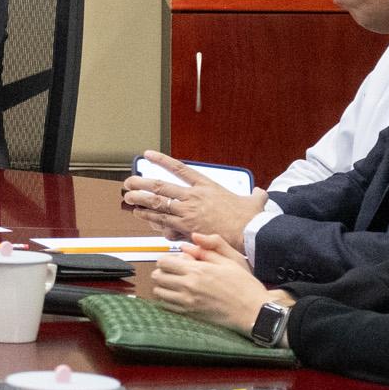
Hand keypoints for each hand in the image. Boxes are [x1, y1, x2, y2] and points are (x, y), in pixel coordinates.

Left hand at [120, 152, 262, 244]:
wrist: (249, 235)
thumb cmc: (250, 220)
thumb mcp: (254, 202)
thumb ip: (254, 195)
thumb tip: (260, 193)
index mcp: (207, 186)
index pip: (179, 169)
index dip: (161, 160)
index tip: (148, 155)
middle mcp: (193, 197)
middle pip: (160, 186)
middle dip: (141, 183)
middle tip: (129, 182)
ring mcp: (187, 212)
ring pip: (157, 204)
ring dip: (140, 201)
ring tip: (129, 198)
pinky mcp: (186, 228)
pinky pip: (163, 222)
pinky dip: (151, 219)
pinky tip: (141, 216)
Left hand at [147, 240, 273, 333]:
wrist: (254, 311)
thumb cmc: (244, 286)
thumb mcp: (230, 261)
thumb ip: (207, 250)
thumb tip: (189, 243)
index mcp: (197, 270)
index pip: (164, 262)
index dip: (167, 260)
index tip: (176, 262)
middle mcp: (188, 285)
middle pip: (157, 276)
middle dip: (163, 272)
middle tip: (174, 273)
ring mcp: (187, 301)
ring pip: (158, 292)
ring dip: (164, 286)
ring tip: (176, 285)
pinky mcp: (189, 314)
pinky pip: (166, 306)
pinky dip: (167, 300)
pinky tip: (179, 297)